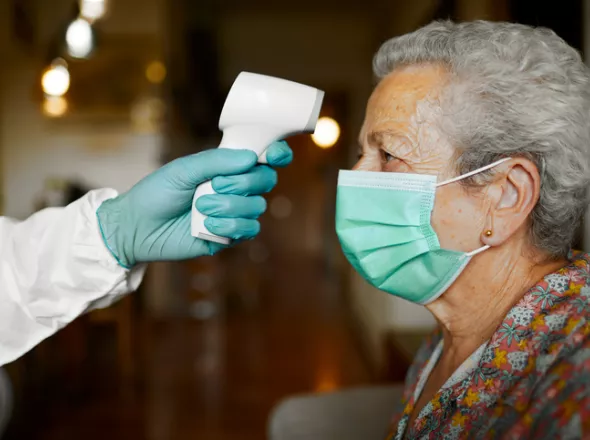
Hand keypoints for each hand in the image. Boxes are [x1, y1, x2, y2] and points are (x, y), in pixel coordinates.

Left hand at [97, 141, 292, 267]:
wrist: (137, 228)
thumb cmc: (156, 193)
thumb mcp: (183, 169)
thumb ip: (216, 161)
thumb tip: (251, 157)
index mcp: (226, 167)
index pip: (262, 157)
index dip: (276, 154)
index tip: (274, 155)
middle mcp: (235, 188)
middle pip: (265, 180)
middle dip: (243, 183)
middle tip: (214, 186)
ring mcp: (234, 212)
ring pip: (257, 206)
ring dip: (230, 206)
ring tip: (201, 208)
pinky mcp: (230, 236)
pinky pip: (249, 229)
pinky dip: (230, 227)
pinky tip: (208, 227)